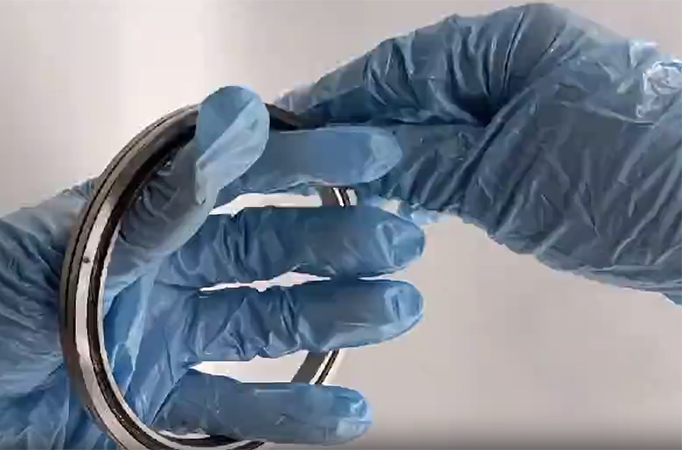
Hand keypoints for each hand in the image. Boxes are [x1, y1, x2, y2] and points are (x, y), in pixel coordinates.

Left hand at [0, 87, 424, 447]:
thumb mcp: (83, 241)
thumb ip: (169, 199)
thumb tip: (237, 121)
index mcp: (147, 216)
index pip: (244, 177)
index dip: (309, 164)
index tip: (372, 158)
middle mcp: (169, 270)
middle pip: (270, 254)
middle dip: (338, 245)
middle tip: (400, 242)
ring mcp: (170, 336)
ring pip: (268, 326)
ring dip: (334, 320)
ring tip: (395, 311)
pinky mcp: (161, 401)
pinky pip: (239, 406)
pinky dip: (294, 413)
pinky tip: (347, 410)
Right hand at [274, 3, 681, 301]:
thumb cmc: (623, 188)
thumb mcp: (501, 177)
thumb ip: (420, 163)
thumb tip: (350, 155)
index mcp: (508, 44)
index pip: (399, 65)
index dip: (340, 96)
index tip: (291, 122)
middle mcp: (520, 62)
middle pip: (418, 92)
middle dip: (363, 131)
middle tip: (309, 167)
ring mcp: (536, 101)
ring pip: (444, 124)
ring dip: (399, 158)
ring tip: (347, 189)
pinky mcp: (549, 143)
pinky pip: (473, 148)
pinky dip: (438, 174)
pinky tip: (408, 199)